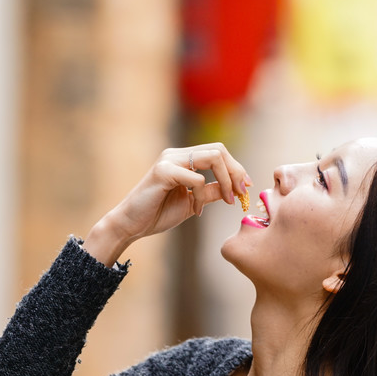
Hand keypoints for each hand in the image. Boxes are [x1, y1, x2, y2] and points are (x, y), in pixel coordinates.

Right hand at [84, 144, 249, 265]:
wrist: (131, 225)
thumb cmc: (157, 214)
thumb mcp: (193, 202)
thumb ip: (211, 192)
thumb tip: (234, 188)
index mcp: (183, 159)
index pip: (218, 152)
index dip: (236, 168)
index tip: (245, 189)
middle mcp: (176, 154)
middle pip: (219, 149)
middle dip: (236, 172)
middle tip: (240, 194)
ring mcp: (169, 160)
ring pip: (212, 157)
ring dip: (226, 181)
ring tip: (226, 201)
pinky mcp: (163, 172)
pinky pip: (197, 178)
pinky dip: (203, 196)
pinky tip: (197, 210)